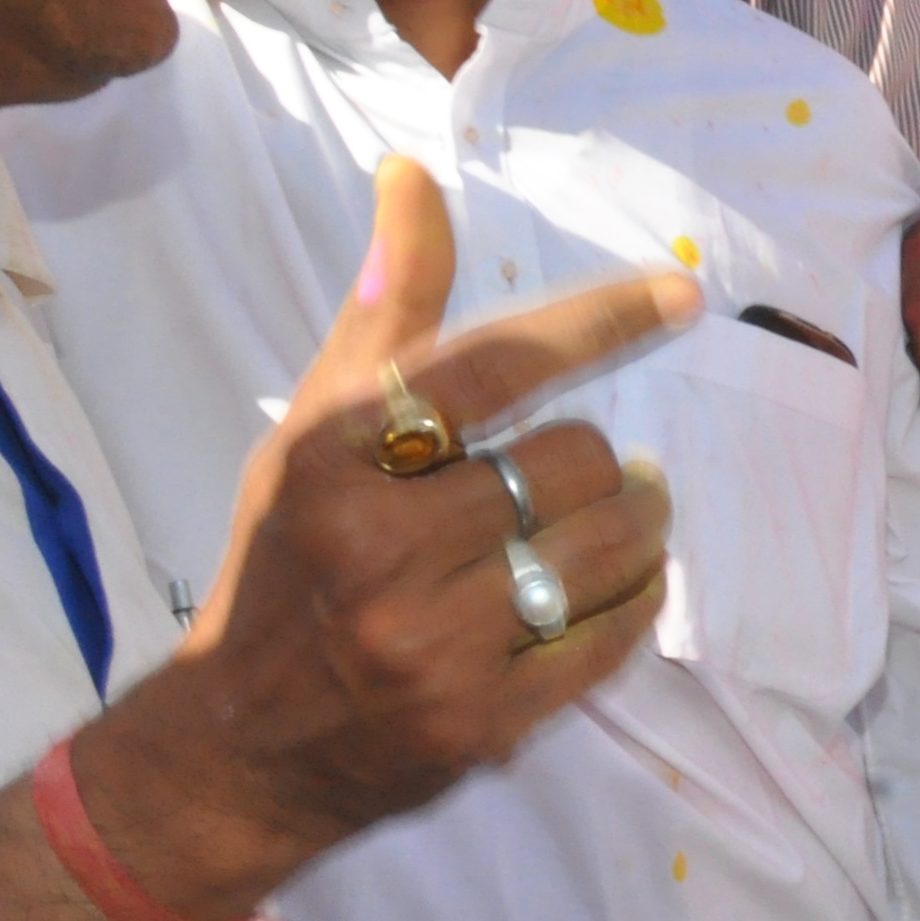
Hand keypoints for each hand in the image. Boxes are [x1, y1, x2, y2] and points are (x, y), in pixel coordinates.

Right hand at [98, 160, 685, 918]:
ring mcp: (432, 642)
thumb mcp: (314, 432)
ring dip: (638, 530)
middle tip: (587, 477)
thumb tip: (415, 176)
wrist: (238, 744)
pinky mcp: (483, 720)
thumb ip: (387, 315)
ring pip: (611, 548)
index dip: (599, 322)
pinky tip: (610, 591)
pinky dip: (633, 605)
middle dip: (599, 466)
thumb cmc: (288, 562)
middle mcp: (378, 546)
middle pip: (576, 462)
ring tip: (618, 523)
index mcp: (333, 458)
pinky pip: (614, 638)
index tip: (680, 294)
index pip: (495, 365)